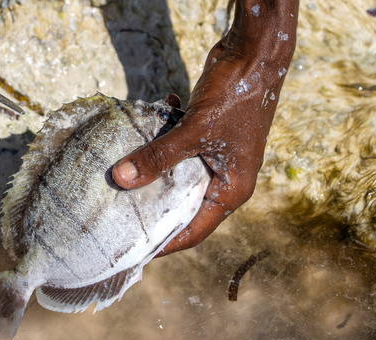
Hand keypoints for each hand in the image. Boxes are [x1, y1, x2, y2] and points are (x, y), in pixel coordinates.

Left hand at [112, 0, 298, 255]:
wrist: (255, 53)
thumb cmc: (235, 96)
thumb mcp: (193, 131)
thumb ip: (157, 157)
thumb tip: (121, 179)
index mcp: (231, 190)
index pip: (194, 231)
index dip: (165, 242)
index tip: (135, 250)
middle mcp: (226, 179)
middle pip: (184, 206)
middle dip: (153, 207)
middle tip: (120, 215)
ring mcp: (217, 158)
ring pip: (178, 175)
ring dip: (154, 169)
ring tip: (123, 175)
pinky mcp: (208, 136)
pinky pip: (180, 147)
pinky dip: (164, 137)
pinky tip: (154, 115)